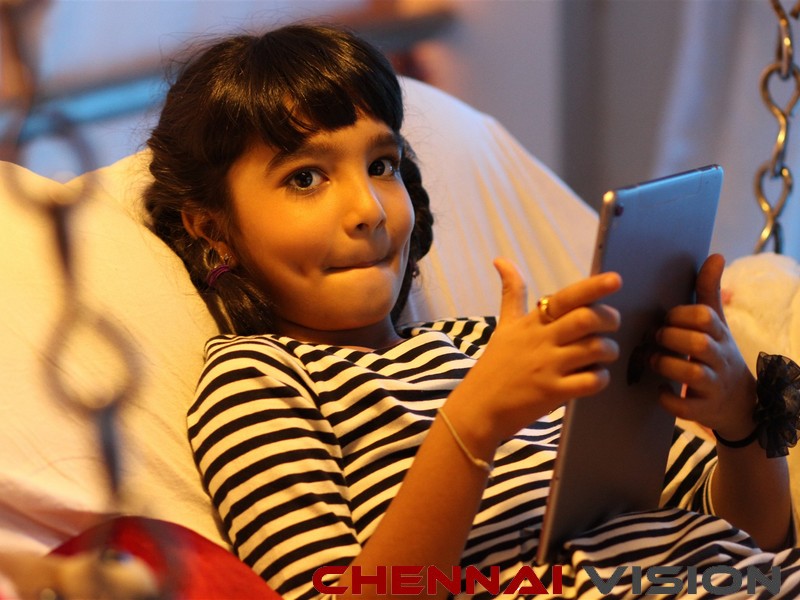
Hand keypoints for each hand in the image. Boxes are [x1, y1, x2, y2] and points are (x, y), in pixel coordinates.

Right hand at [447, 258, 621, 449]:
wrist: (478, 407)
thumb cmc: (494, 365)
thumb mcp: (503, 326)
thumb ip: (512, 293)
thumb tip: (501, 259)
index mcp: (532, 322)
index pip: (565, 298)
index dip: (593, 287)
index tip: (615, 279)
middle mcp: (541, 341)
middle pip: (586, 319)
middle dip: (609, 319)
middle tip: (612, 324)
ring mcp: (548, 367)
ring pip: (594, 349)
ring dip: (609, 350)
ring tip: (604, 354)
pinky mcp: (553, 393)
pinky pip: (591, 381)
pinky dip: (601, 378)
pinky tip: (595, 377)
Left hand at [650, 254, 756, 438]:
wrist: (740, 403)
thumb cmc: (717, 354)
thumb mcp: (716, 324)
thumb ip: (708, 292)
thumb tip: (715, 255)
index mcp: (720, 334)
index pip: (704, 317)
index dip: (680, 314)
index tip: (666, 318)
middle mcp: (720, 359)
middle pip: (698, 343)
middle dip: (670, 338)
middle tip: (653, 338)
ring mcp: (714, 386)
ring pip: (692, 373)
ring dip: (665, 365)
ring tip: (653, 360)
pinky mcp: (704, 410)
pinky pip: (685, 406)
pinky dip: (669, 399)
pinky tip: (660, 391)